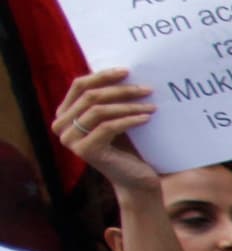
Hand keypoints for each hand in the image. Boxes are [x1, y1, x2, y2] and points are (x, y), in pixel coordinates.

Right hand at [54, 68, 158, 196]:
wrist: (136, 180)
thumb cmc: (127, 147)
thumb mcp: (114, 118)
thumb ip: (108, 98)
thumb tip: (122, 70)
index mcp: (64, 114)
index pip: (79, 86)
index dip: (103, 76)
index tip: (127, 71)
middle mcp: (61, 126)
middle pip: (91, 97)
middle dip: (121, 90)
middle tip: (147, 89)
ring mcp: (71, 140)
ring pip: (99, 110)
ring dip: (129, 105)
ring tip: (151, 105)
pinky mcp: (86, 151)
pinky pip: (109, 126)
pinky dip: (130, 120)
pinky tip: (147, 118)